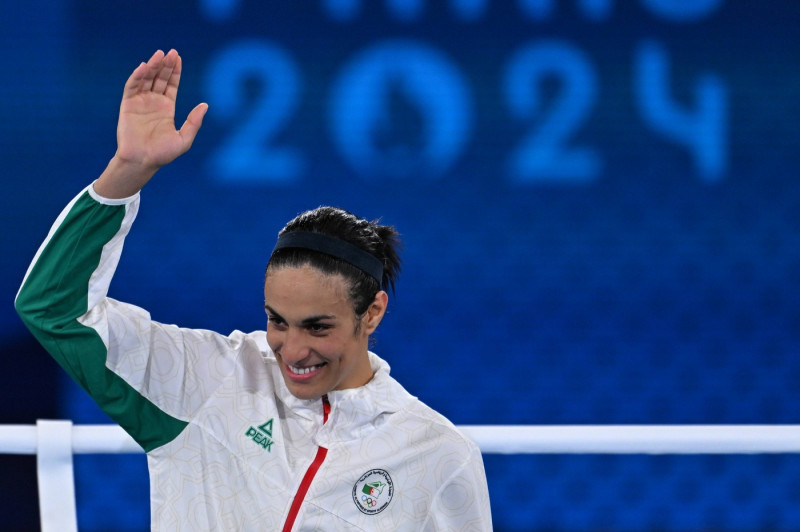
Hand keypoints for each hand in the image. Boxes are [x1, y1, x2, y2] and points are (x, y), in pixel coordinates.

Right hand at [95, 49, 207, 197]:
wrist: (142, 162)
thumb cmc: (163, 154)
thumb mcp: (184, 138)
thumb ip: (194, 122)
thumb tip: (205, 105)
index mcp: (167, 108)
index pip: (171, 84)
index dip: (175, 71)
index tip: (178, 57)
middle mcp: (153, 102)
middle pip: (160, 78)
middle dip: (165, 65)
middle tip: (171, 52)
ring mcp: (140, 102)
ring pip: (146, 79)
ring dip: (152, 66)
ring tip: (159, 54)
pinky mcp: (128, 105)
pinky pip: (132, 87)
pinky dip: (137, 76)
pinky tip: (144, 66)